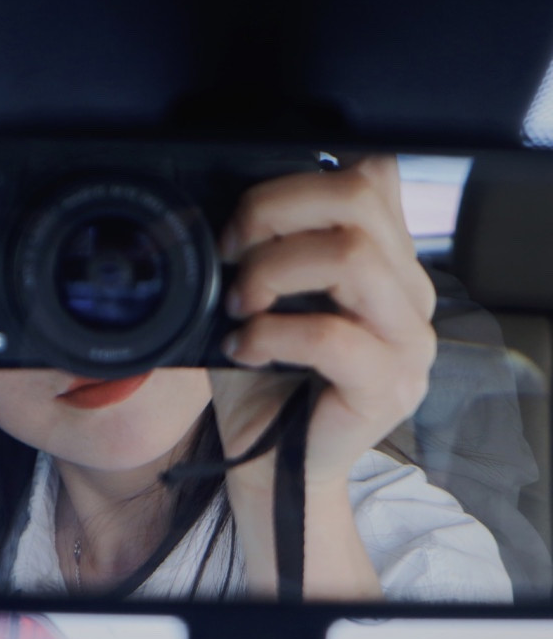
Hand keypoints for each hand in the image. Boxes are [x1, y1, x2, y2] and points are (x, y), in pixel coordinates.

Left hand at [209, 156, 436, 597]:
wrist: (275, 463)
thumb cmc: (265, 379)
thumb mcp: (264, 299)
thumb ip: (269, 248)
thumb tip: (229, 208)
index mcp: (386, 260)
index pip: (370, 174)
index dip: (294, 184)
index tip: (240, 227)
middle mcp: (409, 291)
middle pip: (360, 198)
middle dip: (274, 213)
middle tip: (230, 254)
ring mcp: (409, 340)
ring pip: (353, 258)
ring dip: (274, 271)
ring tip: (238, 305)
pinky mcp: (390, 385)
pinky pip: (332, 335)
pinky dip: (272, 333)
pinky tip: (243, 348)